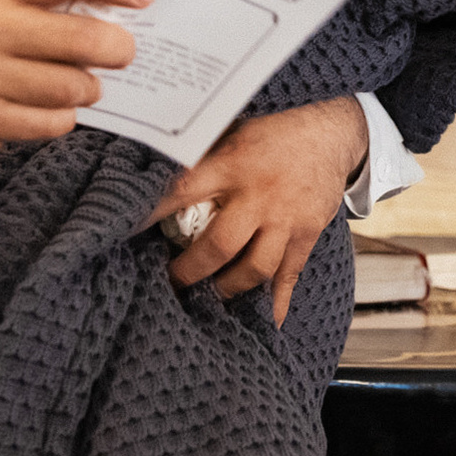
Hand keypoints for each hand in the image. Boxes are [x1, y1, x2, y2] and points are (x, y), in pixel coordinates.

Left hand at [156, 98, 367, 323]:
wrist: (331, 137)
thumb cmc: (274, 135)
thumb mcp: (233, 132)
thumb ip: (202, 157)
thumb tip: (154, 171)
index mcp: (234, 165)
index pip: (184, 191)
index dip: (152, 214)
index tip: (124, 232)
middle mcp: (260, 196)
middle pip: (221, 246)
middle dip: (190, 271)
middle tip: (170, 283)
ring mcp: (285, 220)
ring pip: (254, 269)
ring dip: (226, 289)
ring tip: (207, 298)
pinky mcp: (305, 237)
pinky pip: (288, 278)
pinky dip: (274, 304)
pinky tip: (262, 323)